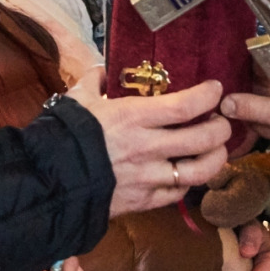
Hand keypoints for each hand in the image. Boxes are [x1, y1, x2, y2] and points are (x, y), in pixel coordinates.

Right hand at [66, 67, 230, 215]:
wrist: (48, 183)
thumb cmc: (64, 136)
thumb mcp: (78, 100)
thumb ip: (94, 81)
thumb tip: (101, 69)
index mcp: (134, 118)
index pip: (185, 106)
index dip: (208, 96)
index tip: (216, 89)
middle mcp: (148, 148)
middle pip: (203, 139)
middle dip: (221, 128)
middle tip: (221, 121)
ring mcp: (148, 178)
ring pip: (199, 171)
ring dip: (216, 159)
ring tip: (217, 149)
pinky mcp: (144, 201)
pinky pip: (177, 193)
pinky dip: (188, 183)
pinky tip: (188, 173)